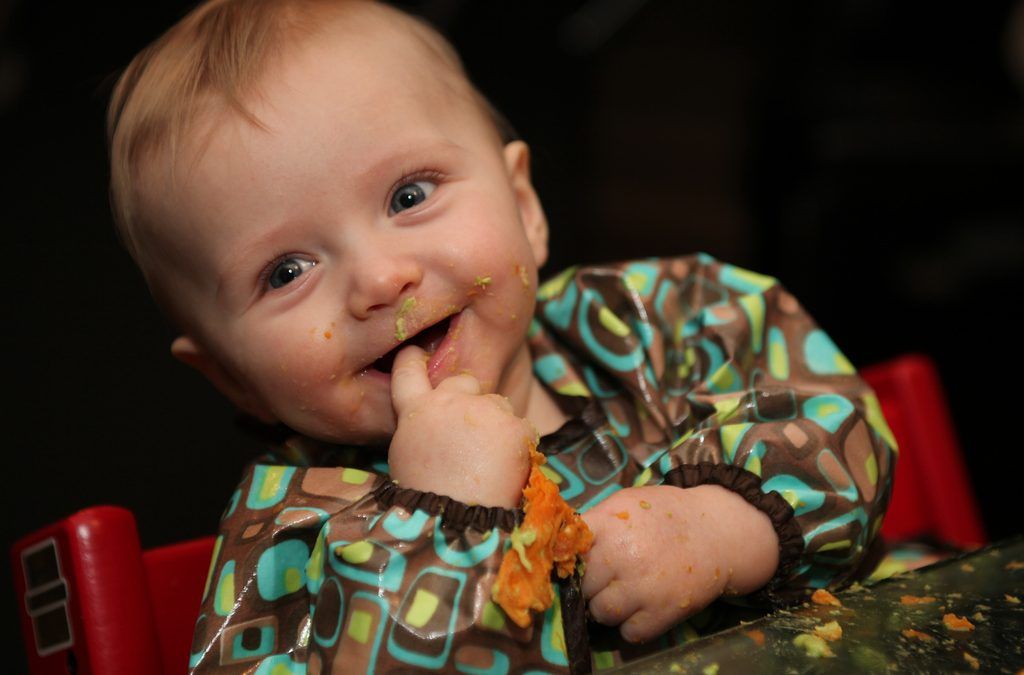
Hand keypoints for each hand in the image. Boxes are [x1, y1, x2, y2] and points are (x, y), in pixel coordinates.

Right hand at [388, 345, 534, 507]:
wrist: (454, 523)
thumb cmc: (425, 499)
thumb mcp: (406, 457)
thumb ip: (421, 429)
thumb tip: (435, 426)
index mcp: (417, 410)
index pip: (408, 370)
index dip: (413, 358)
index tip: (417, 352)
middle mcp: (450, 400)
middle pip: (464, 380)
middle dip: (470, 395)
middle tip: (471, 430)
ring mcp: (485, 409)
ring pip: (498, 405)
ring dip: (497, 425)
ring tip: (490, 463)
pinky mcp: (515, 426)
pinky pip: (522, 428)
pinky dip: (519, 446)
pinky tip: (508, 470)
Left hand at [581, 484, 778, 642]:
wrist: (718, 531)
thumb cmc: (666, 514)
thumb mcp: (626, 502)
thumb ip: (595, 522)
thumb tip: (561, 544)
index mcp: (609, 524)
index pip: (567, 551)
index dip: (569, 559)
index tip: (575, 562)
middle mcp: (622, 556)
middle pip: (582, 585)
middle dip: (590, 584)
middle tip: (606, 577)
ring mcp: (642, 588)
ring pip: (600, 613)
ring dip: (608, 607)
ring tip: (625, 591)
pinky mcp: (662, 613)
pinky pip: (629, 633)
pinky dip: (633, 624)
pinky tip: (643, 605)